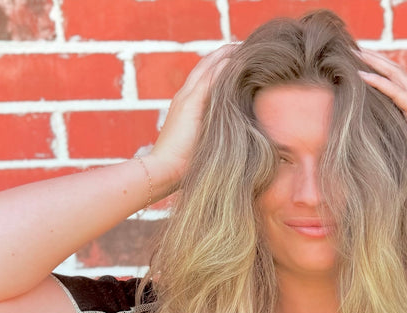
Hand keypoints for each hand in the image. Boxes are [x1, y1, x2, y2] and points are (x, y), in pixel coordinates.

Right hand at [146, 44, 236, 193]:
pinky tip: (235, 59)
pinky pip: (208, 79)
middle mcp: (184, 98)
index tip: (238, 62)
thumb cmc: (183, 168)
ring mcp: (185, 98)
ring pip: (207, 68)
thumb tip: (233, 141)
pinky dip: (221, 67)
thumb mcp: (201, 147)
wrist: (163, 171)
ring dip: (224, 55)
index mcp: (186, 107)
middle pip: (205, 68)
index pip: (204, 80)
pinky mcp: (189, 103)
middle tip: (243, 47)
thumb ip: (212, 137)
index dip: (219, 68)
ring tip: (242, 47)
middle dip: (223, 56)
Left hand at [357, 50, 406, 197]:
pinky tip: (362, 75)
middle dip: (375, 58)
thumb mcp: (403, 151)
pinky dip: (378, 82)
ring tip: (356, 53)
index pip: (396, 82)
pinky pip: (396, 92)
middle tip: (355, 49)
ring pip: (396, 74)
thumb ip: (391, 142)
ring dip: (375, 62)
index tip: (360, 64)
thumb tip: (368, 149)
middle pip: (396, 71)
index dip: (380, 70)